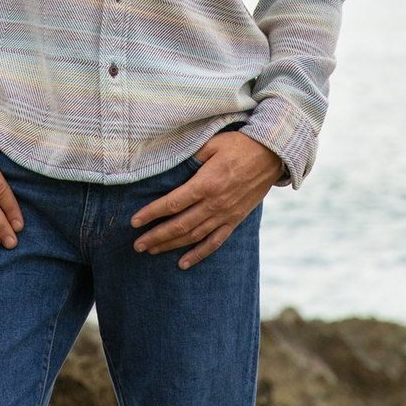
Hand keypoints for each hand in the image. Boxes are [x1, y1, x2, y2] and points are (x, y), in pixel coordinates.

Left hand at [130, 131, 283, 269]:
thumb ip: (192, 156)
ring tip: (152, 251)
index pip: (172, 203)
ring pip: (194, 236)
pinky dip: (198, 254)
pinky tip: (183, 263)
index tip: (134, 222)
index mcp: (205, 184)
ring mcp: (225, 214)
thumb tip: (173, 164)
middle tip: (137, 245)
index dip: (151, 213)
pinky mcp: (235, 220)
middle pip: (179, 225)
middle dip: (155, 236)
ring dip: (171, 245)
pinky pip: (215, 242)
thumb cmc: (240, 145)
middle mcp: (214, 203)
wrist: (271, 155)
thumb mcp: (213, 143)